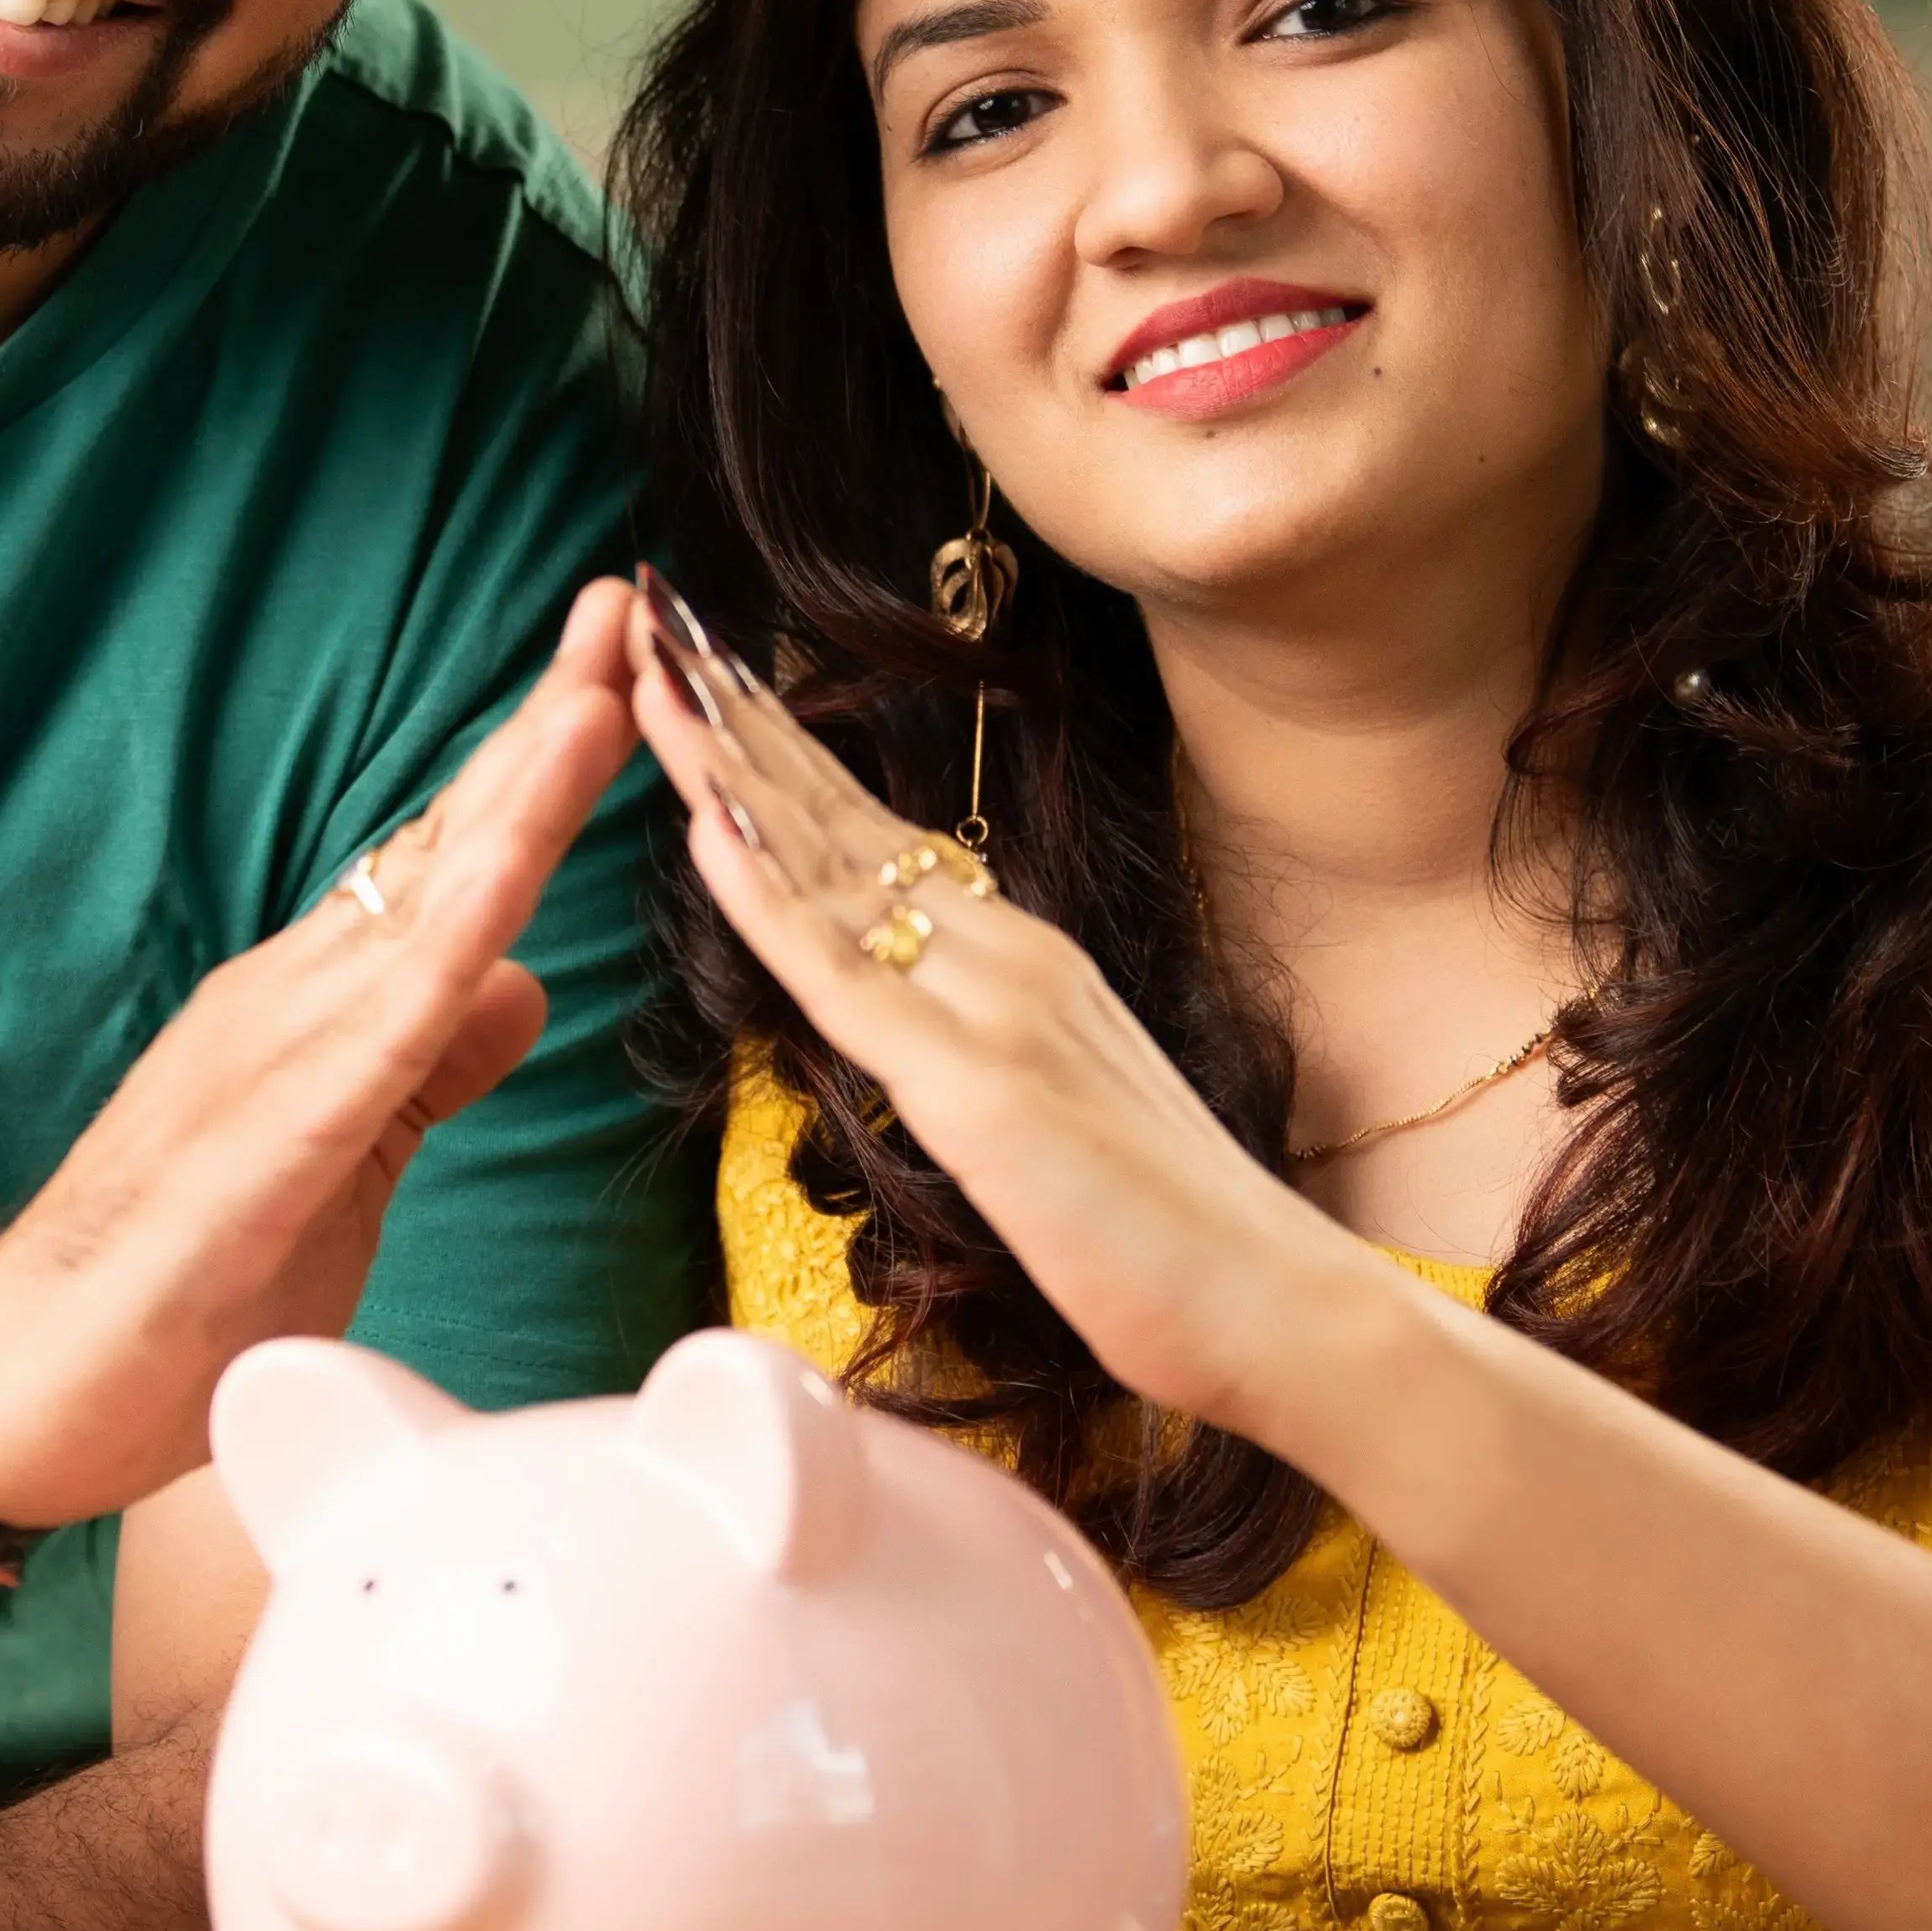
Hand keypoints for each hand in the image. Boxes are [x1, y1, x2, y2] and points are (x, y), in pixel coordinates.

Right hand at [0, 582, 643, 1530]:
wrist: (16, 1387)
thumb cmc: (176, 1294)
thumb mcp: (343, 1169)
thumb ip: (426, 1073)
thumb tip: (524, 984)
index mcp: (320, 1008)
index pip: (446, 867)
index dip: (534, 771)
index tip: (615, 668)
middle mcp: (292, 999)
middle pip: (442, 847)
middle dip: (541, 731)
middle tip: (622, 608)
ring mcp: (268, 1055)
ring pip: (424, 908)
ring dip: (513, 801)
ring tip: (594, 692)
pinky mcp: (260, 1141)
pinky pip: (379, 1031)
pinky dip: (452, 944)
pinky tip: (511, 883)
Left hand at [619, 574, 1359, 1429]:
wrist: (1285, 1310)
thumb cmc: (1172, 1241)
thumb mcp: (1056, 1118)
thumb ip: (983, 1055)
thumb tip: (917, 1030)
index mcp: (1021, 961)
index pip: (872, 834)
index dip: (778, 753)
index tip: (701, 675)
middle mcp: (1009, 956)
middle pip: (840, 818)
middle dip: (735, 718)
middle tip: (646, 621)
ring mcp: (997, 1012)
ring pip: (831, 869)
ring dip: (726, 769)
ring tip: (646, 677)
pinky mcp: (982, 1090)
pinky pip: (849, 977)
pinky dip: (768, 898)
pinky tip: (709, 825)